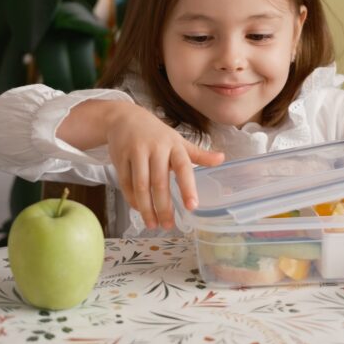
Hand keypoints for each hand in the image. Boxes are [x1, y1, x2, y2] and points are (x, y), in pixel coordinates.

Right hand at [102, 102, 223, 229]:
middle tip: (168, 226)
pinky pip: (126, 184)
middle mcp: (156, 148)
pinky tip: (140, 210)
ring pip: (141, 186)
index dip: (188, 187)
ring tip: (153, 224)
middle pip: (159, 182)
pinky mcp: (120, 158)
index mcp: (174, 145)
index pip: (183, 167)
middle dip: (164, 207)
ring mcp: (136, 152)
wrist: (125, 118)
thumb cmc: (156, 134)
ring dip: (146, 208)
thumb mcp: (179, 141)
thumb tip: (222, 159)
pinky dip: (132, 200)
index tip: (192, 206)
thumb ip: (198, 154)